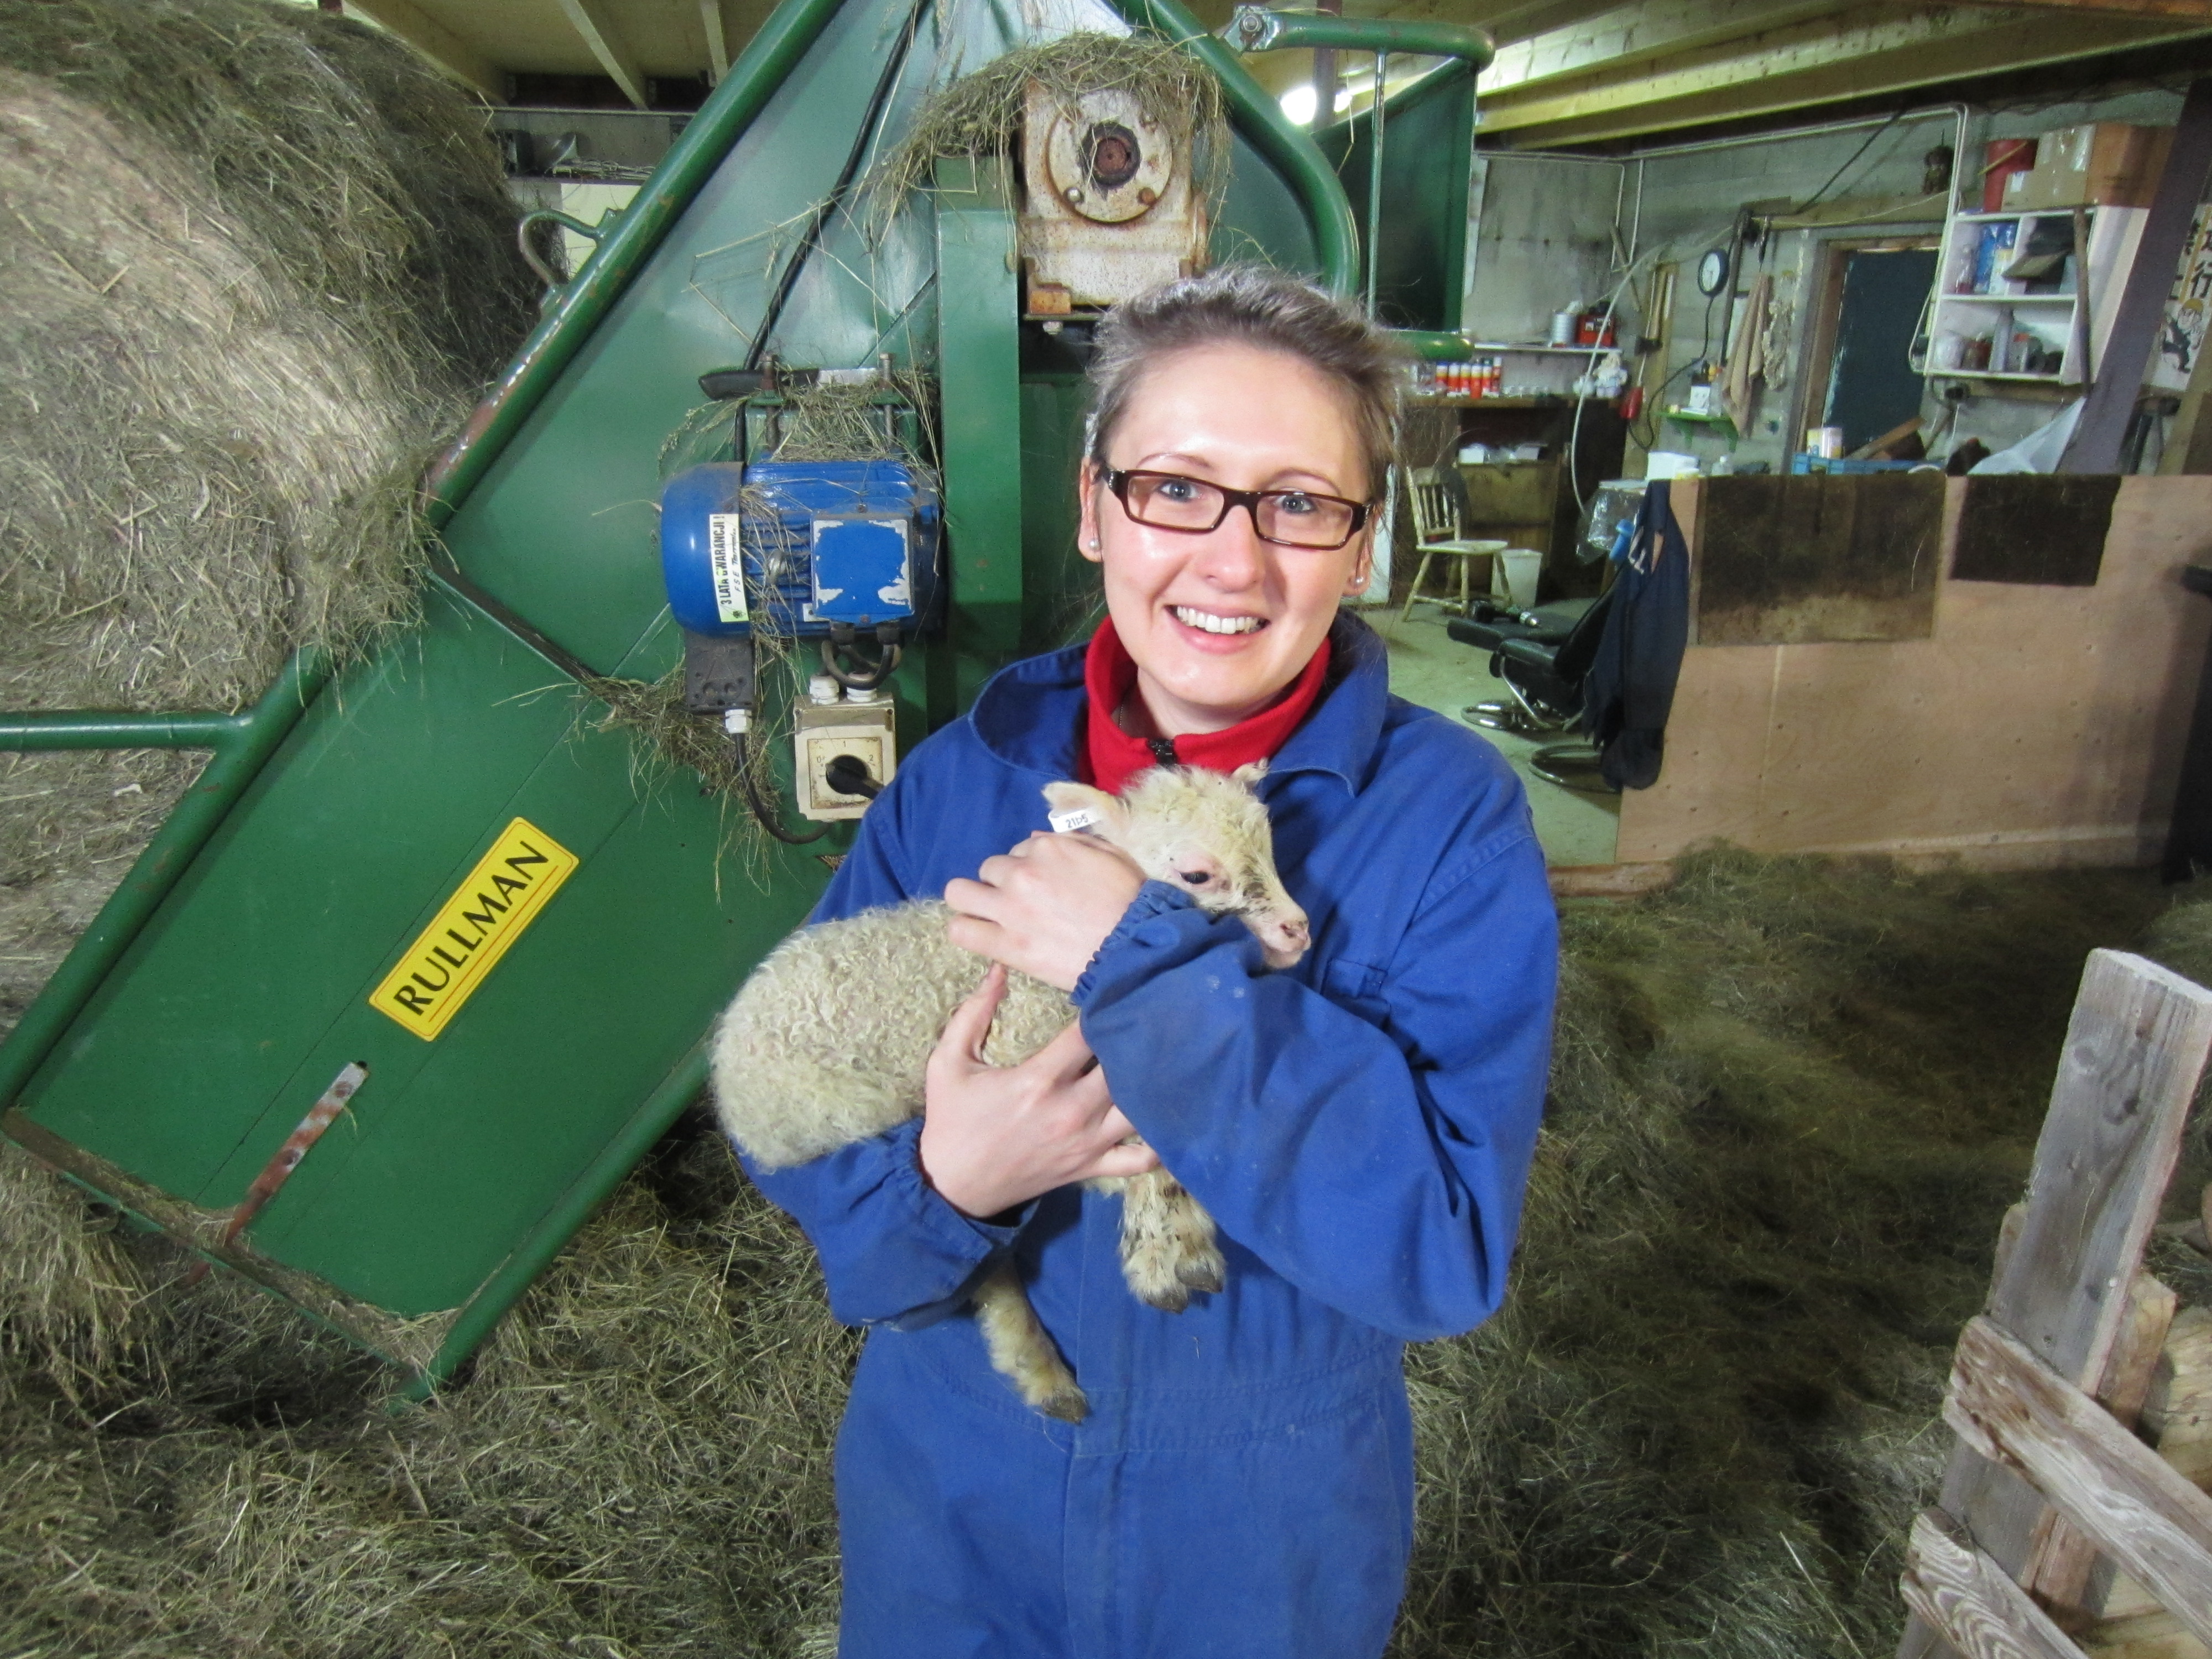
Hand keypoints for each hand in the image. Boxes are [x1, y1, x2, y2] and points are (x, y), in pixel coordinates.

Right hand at [919, 965, 1159, 1218]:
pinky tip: (1160, 1116)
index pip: (1089, 1031)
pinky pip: (1141, 1159)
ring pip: (1141, 1107)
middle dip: (1131, 1038)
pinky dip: (1157, 1141)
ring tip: (1152, 1061)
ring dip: (1149, 1082)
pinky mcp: (1092, 1167)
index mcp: (1039, 1079)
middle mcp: (1072, 1110)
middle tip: (1137, 1018)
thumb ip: (973, 1012)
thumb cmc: (951, 1120)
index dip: (1102, 1006)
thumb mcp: (948, 1062)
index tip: (1105, 990)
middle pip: (1124, 1064)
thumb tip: (998, 970)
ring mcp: (1087, 1142)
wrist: (952, 1187)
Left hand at [943, 832, 1145, 992]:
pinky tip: (981, 935)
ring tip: (987, 916)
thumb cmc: (1131, 902)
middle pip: (988, 869)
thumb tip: (1034, 840)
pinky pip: (960, 931)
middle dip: (1000, 883)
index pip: (1020, 850)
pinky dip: (966, 930)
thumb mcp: (1110, 856)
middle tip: (1018, 903)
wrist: (1135, 949)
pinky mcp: (1005, 944)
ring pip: (958, 893)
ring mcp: (1008, 908)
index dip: (1030, 868)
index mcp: (1047, 848)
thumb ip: (1073, 842)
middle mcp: (1021, 872)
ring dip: (971, 901)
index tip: (1043, 886)